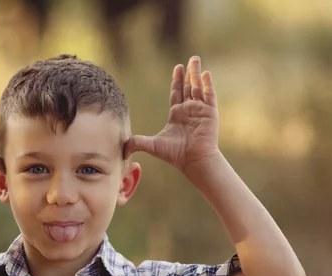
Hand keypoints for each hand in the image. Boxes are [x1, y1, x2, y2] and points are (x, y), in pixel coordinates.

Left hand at [124, 56, 220, 172]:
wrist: (193, 160)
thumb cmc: (174, 154)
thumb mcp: (151, 145)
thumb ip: (137, 142)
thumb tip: (122, 147)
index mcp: (177, 115)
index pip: (177, 93)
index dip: (177, 80)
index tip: (178, 67)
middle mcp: (189, 110)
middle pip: (189, 87)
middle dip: (189, 73)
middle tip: (191, 59)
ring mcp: (200, 111)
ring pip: (198, 88)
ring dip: (197, 73)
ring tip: (196, 59)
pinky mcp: (210, 113)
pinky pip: (209, 95)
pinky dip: (207, 84)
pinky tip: (205, 73)